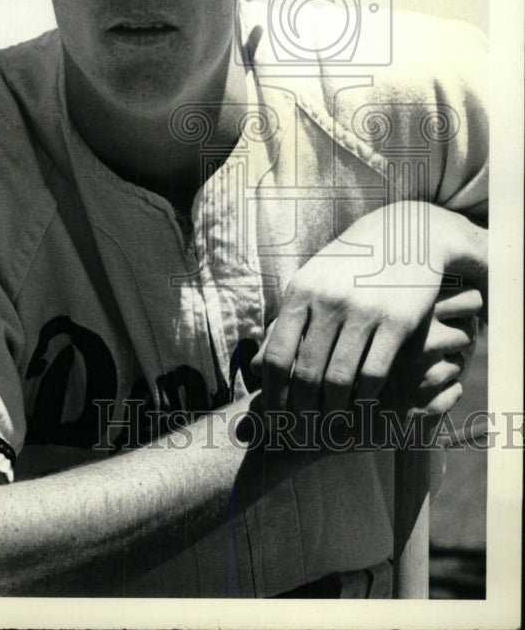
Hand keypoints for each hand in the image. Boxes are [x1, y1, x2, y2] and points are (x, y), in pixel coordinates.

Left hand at [252, 203, 484, 417]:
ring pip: (340, 379)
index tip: (277, 414)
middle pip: (306, 372)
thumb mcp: (312, 282)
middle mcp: (329, 300)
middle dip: (301, 408)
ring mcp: (364, 310)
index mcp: (301, 290)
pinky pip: (374, 373)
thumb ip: (285, 322)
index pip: (278, 354)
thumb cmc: (351, 265)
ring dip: (332, 409)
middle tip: (302, 430)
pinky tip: (361, 405)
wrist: (407, 234)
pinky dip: (364, 397)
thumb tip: (256, 367)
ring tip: (329, 423)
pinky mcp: (398, 322)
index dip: (274, 392)